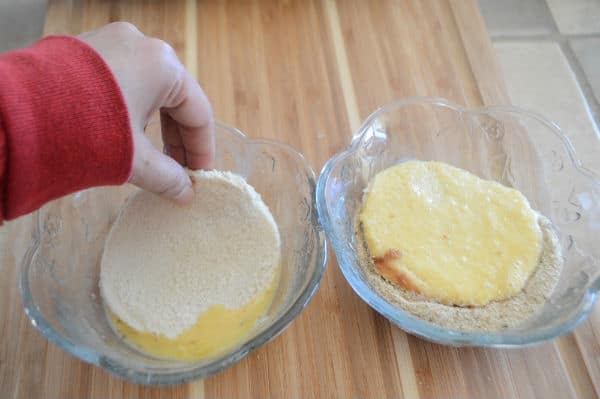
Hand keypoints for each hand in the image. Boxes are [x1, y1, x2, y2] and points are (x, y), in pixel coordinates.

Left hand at [79, 22, 213, 203]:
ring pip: (149, 89)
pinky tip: (127, 135)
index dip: (202, 150)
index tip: (200, 176)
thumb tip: (185, 193)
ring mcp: (111, 41)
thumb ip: (168, 177)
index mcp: (164, 65)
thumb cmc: (84, 132)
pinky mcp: (86, 49)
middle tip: (180, 171)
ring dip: (156, 126)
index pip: (198, 113)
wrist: (14, 116)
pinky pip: (123, 80)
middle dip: (178, 139)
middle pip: (175, 98)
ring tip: (155, 158)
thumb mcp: (134, 160)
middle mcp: (141, 44)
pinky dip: (132, 109)